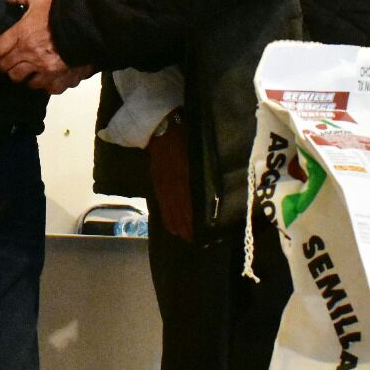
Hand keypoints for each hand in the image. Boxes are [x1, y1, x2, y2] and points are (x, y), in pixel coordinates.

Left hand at [0, 0, 87, 92]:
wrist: (85, 26)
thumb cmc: (59, 13)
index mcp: (21, 35)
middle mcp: (28, 54)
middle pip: (5, 68)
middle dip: (4, 66)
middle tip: (7, 63)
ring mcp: (41, 68)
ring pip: (20, 79)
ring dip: (20, 75)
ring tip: (24, 71)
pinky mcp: (54, 78)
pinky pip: (41, 87)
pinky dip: (40, 83)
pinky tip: (42, 77)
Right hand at [147, 109, 192, 240]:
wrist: (162, 130)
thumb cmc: (186, 138)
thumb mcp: (198, 155)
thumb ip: (203, 175)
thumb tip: (212, 191)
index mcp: (186, 180)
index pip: (190, 208)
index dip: (194, 223)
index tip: (200, 235)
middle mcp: (174, 187)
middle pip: (180, 213)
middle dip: (186, 228)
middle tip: (193, 240)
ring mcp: (164, 186)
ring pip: (170, 211)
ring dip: (176, 225)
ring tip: (183, 235)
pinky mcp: (157, 184)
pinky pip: (161, 205)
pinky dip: (166, 217)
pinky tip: (170, 225)